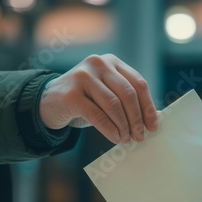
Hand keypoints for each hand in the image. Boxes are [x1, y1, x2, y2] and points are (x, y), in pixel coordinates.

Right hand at [39, 54, 158, 143]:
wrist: (48, 102)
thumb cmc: (85, 101)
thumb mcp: (107, 95)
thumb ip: (126, 100)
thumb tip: (152, 118)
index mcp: (111, 62)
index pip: (138, 83)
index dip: (148, 106)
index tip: (153, 126)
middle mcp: (98, 64)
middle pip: (128, 94)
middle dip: (137, 119)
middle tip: (140, 136)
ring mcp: (83, 76)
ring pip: (114, 105)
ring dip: (124, 126)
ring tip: (127, 139)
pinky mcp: (72, 94)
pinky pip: (98, 115)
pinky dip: (110, 130)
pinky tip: (115, 138)